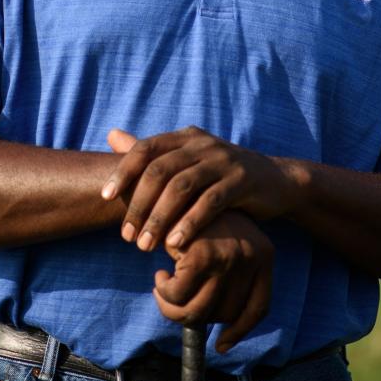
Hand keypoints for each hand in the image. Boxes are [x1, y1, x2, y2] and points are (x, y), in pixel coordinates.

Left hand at [102, 126, 293, 252]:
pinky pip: (211, 202)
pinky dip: (190, 223)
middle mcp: (202, 144)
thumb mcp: (188, 159)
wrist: (275, 181)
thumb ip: (152, 153)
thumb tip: (111, 134)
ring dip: (159, 218)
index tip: (105, 197)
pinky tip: (176, 244)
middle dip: (139, 204)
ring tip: (145, 246)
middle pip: (160, 171)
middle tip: (126, 237)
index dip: (124, 171)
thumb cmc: (221, 175)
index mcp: (185, 137)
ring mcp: (223, 160)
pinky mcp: (242, 181)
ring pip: (182, 187)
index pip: (146, 148)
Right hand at [152, 209, 273, 353]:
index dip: (239, 331)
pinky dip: (164, 292)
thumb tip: (226, 346)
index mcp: (264, 255)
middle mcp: (254, 257)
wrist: (177, 179)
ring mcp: (231, 256)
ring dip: (173, 307)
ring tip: (162, 289)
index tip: (221, 346)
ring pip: (199, 311)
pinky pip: (178, 295)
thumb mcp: (221, 249)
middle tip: (171, 301)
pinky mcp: (204, 255)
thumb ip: (225, 285)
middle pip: (225, 314)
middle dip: (193, 316)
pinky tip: (159, 274)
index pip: (259, 308)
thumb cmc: (199, 220)